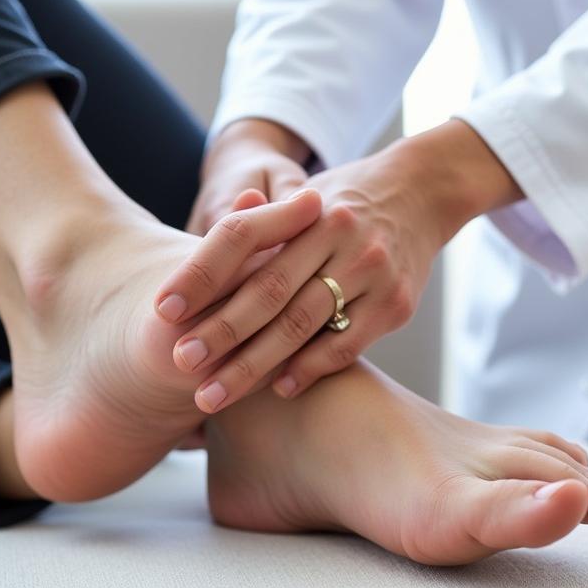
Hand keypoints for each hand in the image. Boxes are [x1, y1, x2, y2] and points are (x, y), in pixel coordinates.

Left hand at [158, 120, 523, 413]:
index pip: (241, 236)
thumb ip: (260, 227)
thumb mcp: (305, 199)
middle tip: (181, 364)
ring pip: (303, 323)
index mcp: (307, 207)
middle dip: (220, 331)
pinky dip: (309, 368)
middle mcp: (339, 234)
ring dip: (254, 364)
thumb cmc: (346, 203)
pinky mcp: (396, 302)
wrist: (423, 193)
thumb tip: (197, 259)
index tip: (163, 309)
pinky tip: (278, 387)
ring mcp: (372, 269)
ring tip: (214, 394)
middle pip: (268, 289)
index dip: (200, 273)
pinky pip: (347, 344)